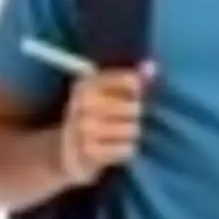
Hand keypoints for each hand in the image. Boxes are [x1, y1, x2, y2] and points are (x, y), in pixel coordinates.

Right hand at [58, 61, 155, 185]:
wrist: (66, 152)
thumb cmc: (95, 117)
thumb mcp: (107, 93)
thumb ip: (133, 78)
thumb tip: (151, 66)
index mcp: (88, 83)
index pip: (131, 81)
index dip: (138, 92)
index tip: (132, 97)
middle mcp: (83, 103)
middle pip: (135, 107)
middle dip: (135, 116)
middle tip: (125, 120)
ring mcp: (84, 128)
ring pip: (132, 129)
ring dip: (131, 135)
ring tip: (120, 135)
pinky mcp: (89, 152)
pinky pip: (126, 149)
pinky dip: (126, 150)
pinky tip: (116, 148)